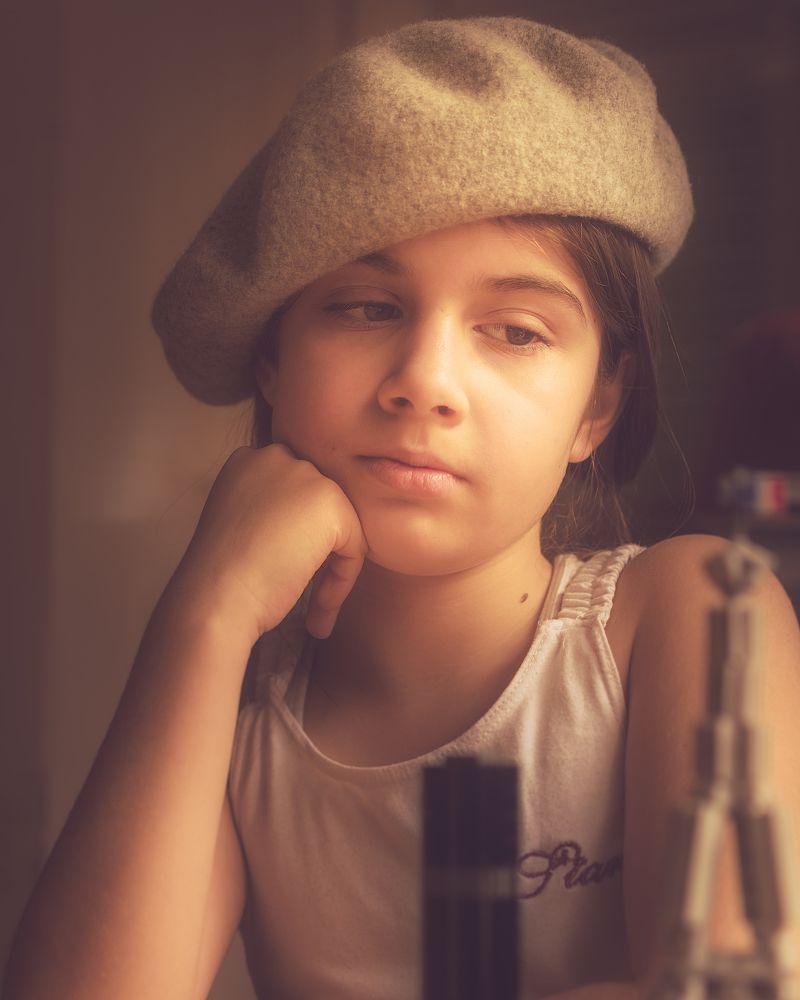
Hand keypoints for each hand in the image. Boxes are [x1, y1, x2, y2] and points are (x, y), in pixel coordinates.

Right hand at [169, 444, 366, 641]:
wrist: (213, 597)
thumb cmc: (220, 577)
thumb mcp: (240, 526)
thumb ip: (270, 512)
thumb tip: (307, 527)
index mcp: (247, 460)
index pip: (293, 493)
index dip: (294, 537)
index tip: (281, 573)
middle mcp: (276, 457)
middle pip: (318, 506)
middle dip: (316, 551)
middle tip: (305, 596)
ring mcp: (304, 475)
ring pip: (339, 526)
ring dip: (329, 570)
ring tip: (313, 612)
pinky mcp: (330, 503)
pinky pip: (354, 545)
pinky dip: (341, 581)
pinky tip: (318, 609)